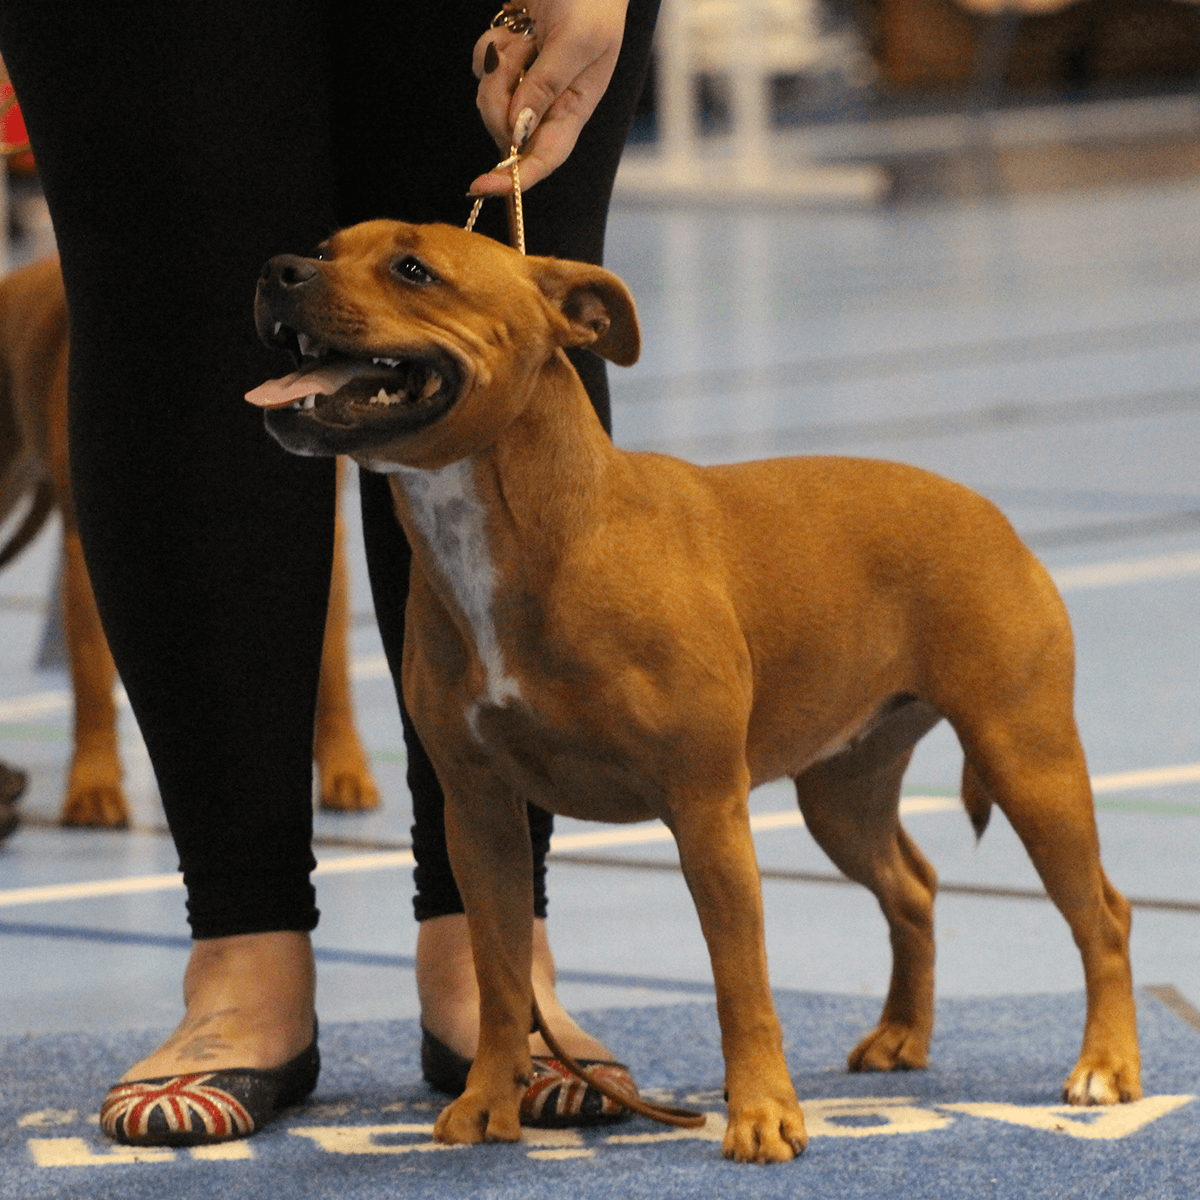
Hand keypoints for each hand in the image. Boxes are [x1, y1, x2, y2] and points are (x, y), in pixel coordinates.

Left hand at [469, 0, 628, 194]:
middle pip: (506, 131)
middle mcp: (550, 101)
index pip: (545, 157)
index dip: (515, 178)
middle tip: (511, 60)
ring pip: (490, 100)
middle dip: (498, 101)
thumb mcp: (577, 39)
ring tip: (521, 34)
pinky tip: (513, 26)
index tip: (483, 185)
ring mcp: (526, 80)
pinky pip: (482, 69)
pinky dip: (489, 48)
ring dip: (496, 68)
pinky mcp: (509, 58)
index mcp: (576, 106)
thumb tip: (519, 129)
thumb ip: (548, 85)